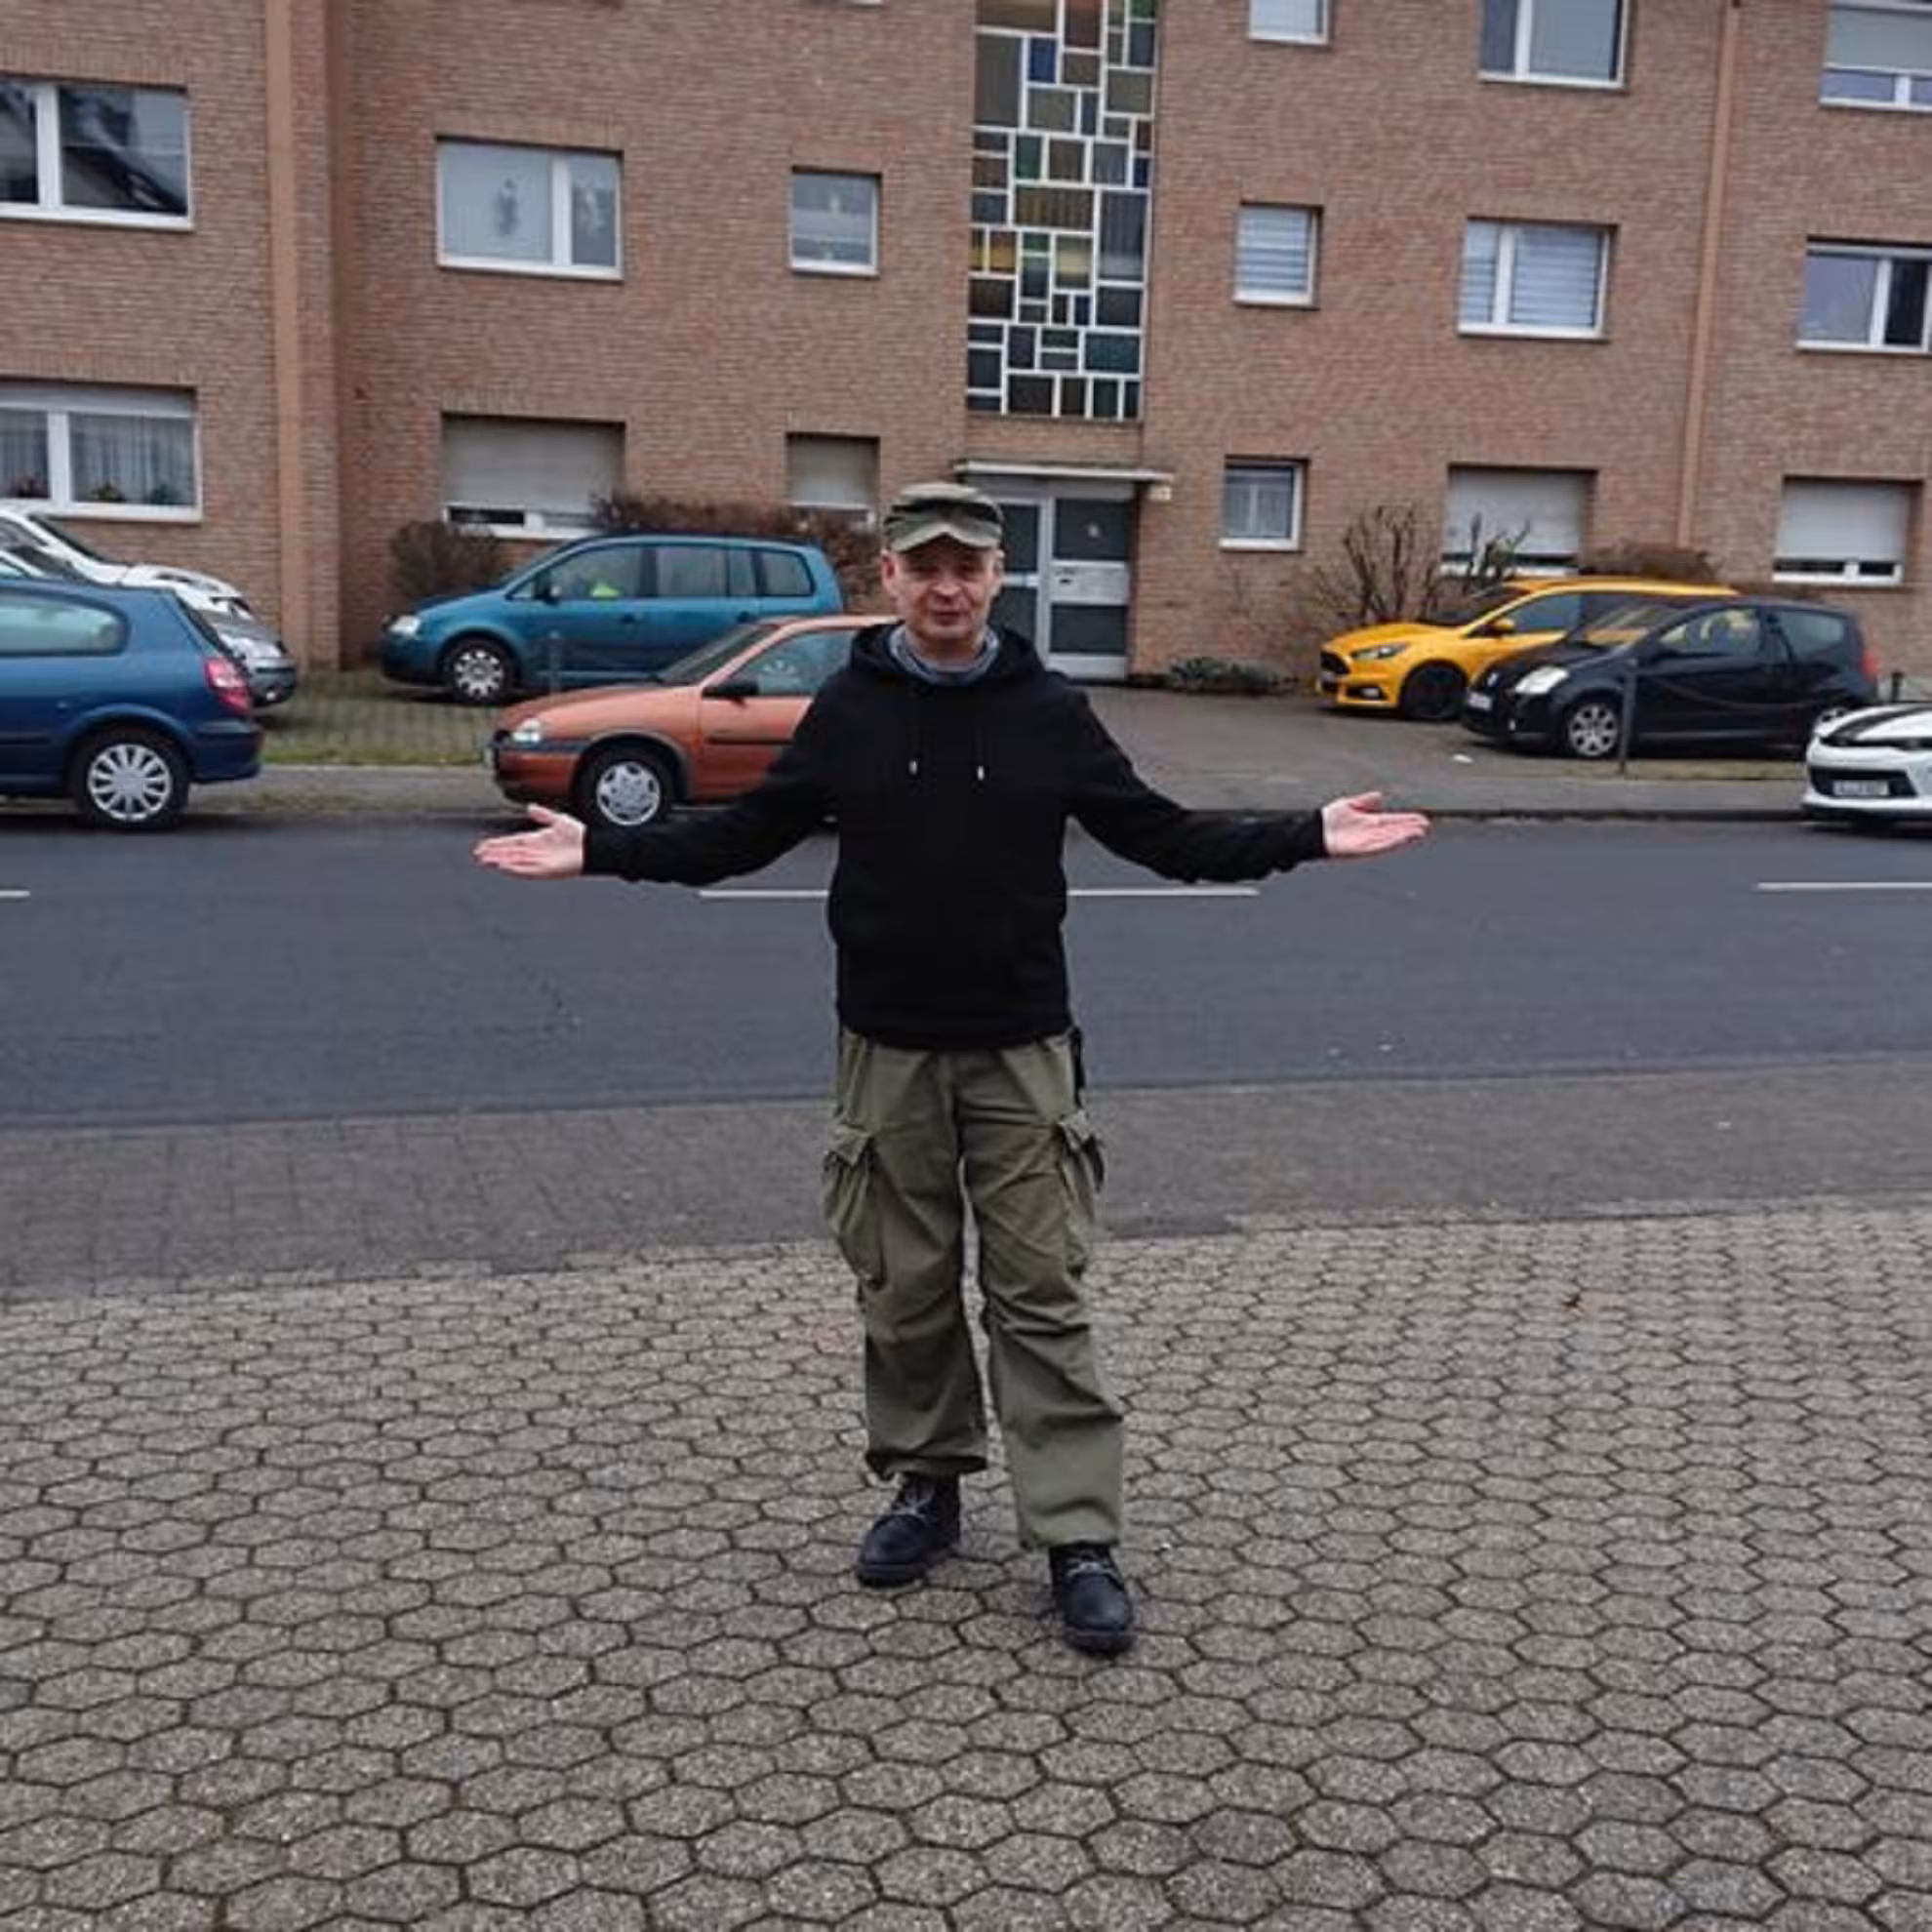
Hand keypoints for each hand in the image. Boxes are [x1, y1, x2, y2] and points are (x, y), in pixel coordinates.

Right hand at [472, 804, 586, 878]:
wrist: (593, 847)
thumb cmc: (580, 836)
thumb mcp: (558, 819)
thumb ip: (543, 814)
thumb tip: (531, 807)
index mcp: (535, 840)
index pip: (510, 842)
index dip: (496, 844)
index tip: (483, 846)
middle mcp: (535, 852)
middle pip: (508, 853)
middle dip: (493, 854)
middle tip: (478, 855)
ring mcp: (539, 861)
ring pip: (514, 862)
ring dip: (500, 861)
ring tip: (486, 861)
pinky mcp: (545, 870)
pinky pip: (526, 870)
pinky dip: (515, 869)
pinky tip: (504, 867)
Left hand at [1320, 791, 1429, 859]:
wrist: (1313, 832)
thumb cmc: (1327, 820)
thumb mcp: (1348, 805)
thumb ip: (1364, 801)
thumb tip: (1378, 796)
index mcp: (1370, 822)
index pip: (1393, 820)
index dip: (1407, 819)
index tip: (1421, 819)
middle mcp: (1371, 832)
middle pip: (1396, 830)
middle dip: (1410, 828)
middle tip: (1426, 826)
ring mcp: (1368, 841)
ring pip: (1391, 839)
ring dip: (1405, 836)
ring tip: (1420, 832)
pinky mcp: (1362, 849)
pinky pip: (1381, 845)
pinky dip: (1392, 842)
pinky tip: (1403, 838)